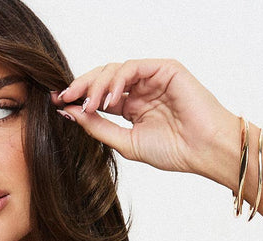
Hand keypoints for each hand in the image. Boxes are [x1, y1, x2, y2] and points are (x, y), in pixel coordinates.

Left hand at [50, 58, 239, 182]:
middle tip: (64, 98)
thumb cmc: (173, 150)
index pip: (99, 95)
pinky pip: (132, 67)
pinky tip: (108, 98)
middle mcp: (140, 89)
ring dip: (96, 85)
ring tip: (88, 104)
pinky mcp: (164, 69)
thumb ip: (98, 127)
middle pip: (102, 79)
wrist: (203, 150)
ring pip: (114, 70)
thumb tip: (69, 113)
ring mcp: (152, 77)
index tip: (58, 104)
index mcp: (131, 106)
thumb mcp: (126, 142)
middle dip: (81, 86)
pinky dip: (116, 79)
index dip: (78, 98)